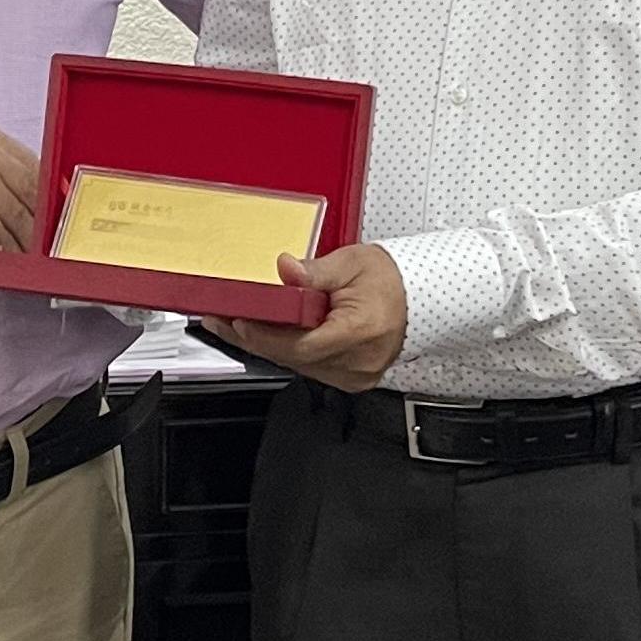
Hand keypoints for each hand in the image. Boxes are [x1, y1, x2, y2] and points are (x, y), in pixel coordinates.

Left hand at [212, 245, 407, 392]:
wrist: (419, 298)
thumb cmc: (391, 280)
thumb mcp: (352, 263)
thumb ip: (315, 271)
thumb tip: (287, 269)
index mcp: (360, 333)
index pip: (301, 345)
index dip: (265, 336)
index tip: (238, 321)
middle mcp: (357, 362)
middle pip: (293, 358)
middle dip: (255, 338)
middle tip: (222, 320)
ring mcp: (354, 375)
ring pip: (297, 364)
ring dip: (266, 345)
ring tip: (236, 324)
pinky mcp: (349, 378)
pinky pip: (308, 365)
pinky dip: (286, 350)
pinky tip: (265, 334)